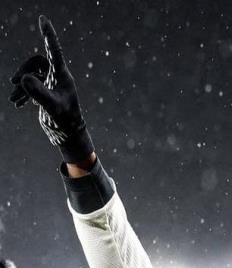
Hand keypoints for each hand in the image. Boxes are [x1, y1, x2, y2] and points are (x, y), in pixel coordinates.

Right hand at [9, 15, 93, 162]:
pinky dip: (22, 92)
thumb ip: (38, 93)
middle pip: (37, 62)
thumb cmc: (65, 121)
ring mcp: (51, 85)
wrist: (67, 134)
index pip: (55, 51)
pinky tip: (18, 104)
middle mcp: (58, 78)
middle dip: (24, 69)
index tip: (43, 19)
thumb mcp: (51, 107)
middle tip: (15, 82)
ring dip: (21, 84)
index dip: (49, 35)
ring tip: (14, 99)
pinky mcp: (46, 93)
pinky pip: (30, 84)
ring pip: (31, 74)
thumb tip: (24, 79)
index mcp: (63, 77)